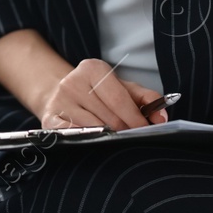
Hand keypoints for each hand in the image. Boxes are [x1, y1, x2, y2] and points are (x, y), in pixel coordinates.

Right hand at [34, 59, 169, 131]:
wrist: (58, 93)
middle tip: (133, 140)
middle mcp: (73, 82)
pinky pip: (73, 136)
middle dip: (125, 132)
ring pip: (93, 130)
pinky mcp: (49, 119)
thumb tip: (163, 117)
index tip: (146, 131)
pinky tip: (94, 143)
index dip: (135, 119)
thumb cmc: (97, 93)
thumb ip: (146, 99)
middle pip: (108, 117)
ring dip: (108, 140)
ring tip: (115, 142)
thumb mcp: (122, 88)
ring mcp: (59, 101)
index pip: (119, 99)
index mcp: (93, 69)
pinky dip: (87, 142)